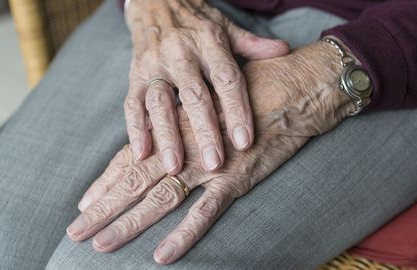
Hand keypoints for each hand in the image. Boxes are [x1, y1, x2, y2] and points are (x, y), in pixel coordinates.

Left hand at [68, 40, 355, 263]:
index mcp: (176, 126)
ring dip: (129, 223)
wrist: (295, 87)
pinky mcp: (237, 179)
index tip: (84, 203)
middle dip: (103, 208)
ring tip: (100, 244)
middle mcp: (184, 146)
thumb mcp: (211, 101)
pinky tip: (162, 255)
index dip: (106, 182)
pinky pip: (205, 213)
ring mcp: (209, 164)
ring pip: (160, 199)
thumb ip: (187, 120)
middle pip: (135, 180)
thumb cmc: (251, 90)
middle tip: (76, 232)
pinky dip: (184, 235)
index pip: (132, 157)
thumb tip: (167, 138)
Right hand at [123, 0, 288, 173]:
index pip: (227, 78)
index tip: (245, 142)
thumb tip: (284, 51)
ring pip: (160, 102)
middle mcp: (180, 53)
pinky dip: (135, 128)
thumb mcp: (225, 27)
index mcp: (209, 42)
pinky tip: (142, 153)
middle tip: (214, 164)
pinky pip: (132, 103)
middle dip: (204, 131)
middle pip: (194, 95)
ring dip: (167, 135)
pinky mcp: (134, 74)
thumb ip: (252, 44)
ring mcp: (154, 64)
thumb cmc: (196, 21)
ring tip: (175, 166)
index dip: (236, 110)